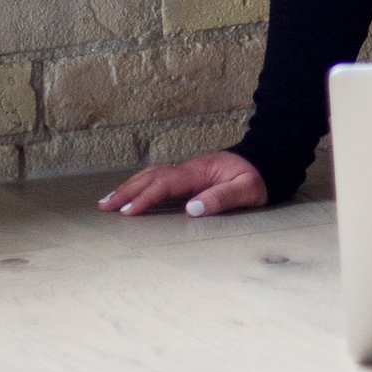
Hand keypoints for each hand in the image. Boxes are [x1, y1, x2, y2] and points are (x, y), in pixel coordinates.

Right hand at [98, 150, 267, 218]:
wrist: (267, 159)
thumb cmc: (258, 177)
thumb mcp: (248, 190)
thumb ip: (222, 198)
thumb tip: (191, 210)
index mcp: (200, 172)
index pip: (166, 184)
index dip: (146, 198)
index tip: (128, 212)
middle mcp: (189, 168)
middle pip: (151, 177)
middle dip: (127, 192)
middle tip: (104, 207)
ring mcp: (188, 170)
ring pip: (152, 175)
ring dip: (129, 187)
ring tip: (109, 201)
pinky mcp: (189, 174)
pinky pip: (159, 177)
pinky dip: (141, 184)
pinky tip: (133, 193)